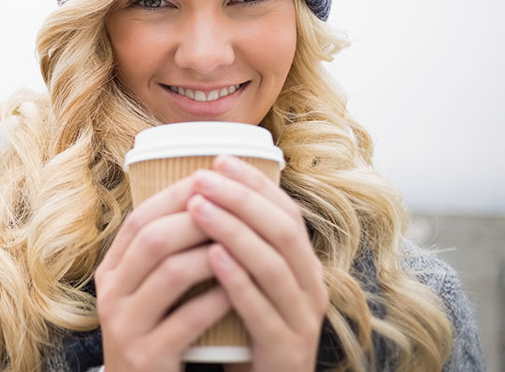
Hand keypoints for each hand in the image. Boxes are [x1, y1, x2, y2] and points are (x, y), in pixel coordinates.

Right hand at [95, 174, 231, 371]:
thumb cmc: (158, 330)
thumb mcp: (148, 288)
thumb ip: (165, 249)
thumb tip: (205, 195)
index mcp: (112, 270)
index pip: (139, 218)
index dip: (176, 196)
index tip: (212, 180)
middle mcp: (110, 294)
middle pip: (152, 238)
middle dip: (197, 218)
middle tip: (232, 207)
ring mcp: (125, 327)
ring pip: (170, 273)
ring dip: (210, 253)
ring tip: (242, 243)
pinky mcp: (146, 358)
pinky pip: (186, 319)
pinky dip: (216, 299)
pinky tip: (237, 290)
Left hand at [187, 156, 328, 371]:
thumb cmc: (248, 328)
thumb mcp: (253, 281)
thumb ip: (242, 244)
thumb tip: (208, 192)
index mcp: (304, 266)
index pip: (286, 212)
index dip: (255, 183)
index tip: (220, 160)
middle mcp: (312, 287)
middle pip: (282, 231)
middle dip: (241, 199)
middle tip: (203, 178)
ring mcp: (303, 321)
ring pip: (273, 265)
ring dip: (234, 230)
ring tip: (198, 208)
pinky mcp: (286, 352)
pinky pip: (262, 310)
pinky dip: (238, 279)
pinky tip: (212, 257)